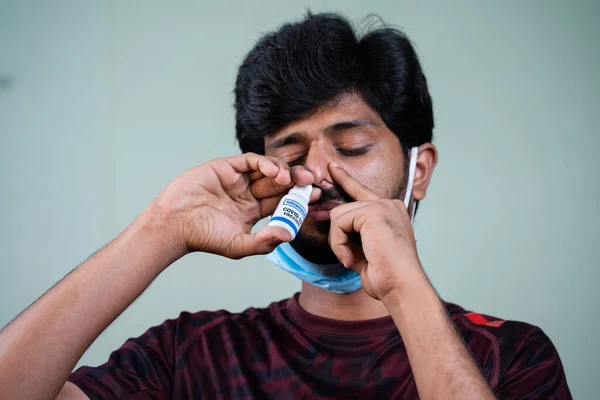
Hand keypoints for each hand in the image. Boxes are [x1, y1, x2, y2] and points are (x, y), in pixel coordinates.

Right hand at [144, 153, 318, 258]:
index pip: (281, 202)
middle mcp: (247, 193)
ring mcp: (238, 179)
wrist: (174, 224)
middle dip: (297, 182)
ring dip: (284, 172)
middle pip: (279, 184)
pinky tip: (276, 173)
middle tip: (312, 183)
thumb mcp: (238, 245)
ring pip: (268, 170)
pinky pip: (251, 161)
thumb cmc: (203, 237)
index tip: (314, 199)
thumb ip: (265, 242)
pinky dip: (266, 164)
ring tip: (293, 179)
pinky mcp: (227, 167)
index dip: (298, 200)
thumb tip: (290, 235)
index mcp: (252, 211)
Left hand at [327, 162, 424, 299]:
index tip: (332, 169)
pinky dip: (339, 244)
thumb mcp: (365, 250)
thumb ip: (352, 235)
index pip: (361, 192)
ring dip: (338, 243)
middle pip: (344, 208)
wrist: (401, 285)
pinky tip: (350, 259)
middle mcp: (388, 204)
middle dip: (337, 234)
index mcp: (390, 211)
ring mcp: (382, 206)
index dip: (345, 180)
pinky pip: (339, 223)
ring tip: (351, 260)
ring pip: (338, 216)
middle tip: (345, 256)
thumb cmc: (386, 275)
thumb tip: (332, 225)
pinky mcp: (373, 212)